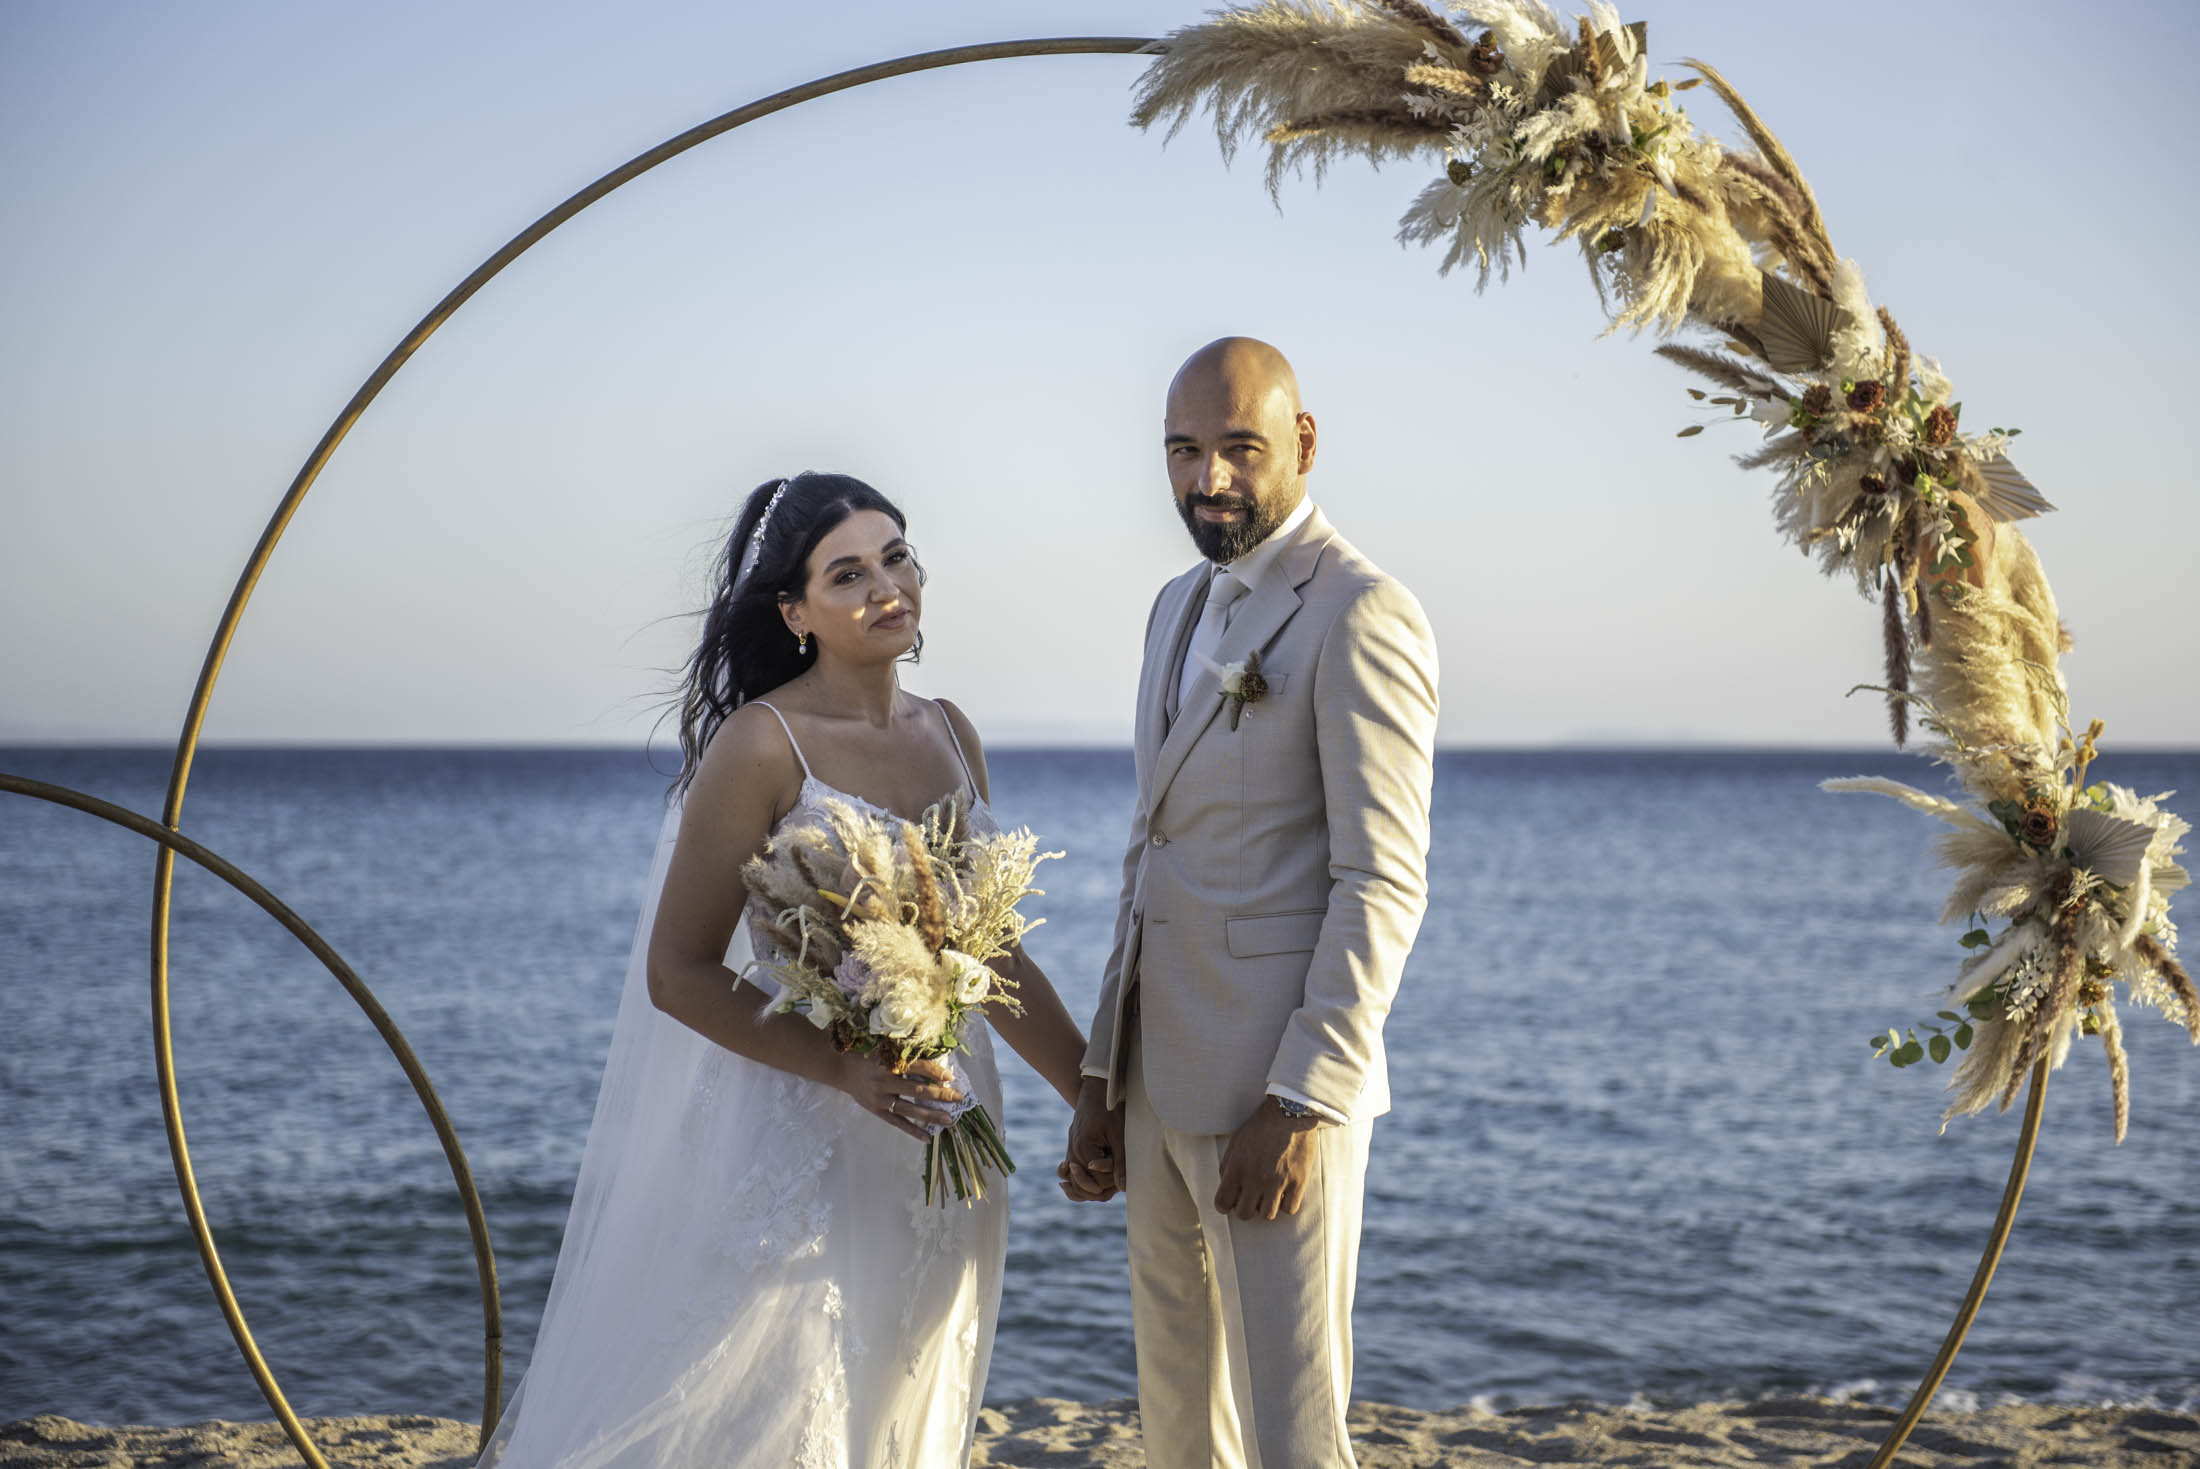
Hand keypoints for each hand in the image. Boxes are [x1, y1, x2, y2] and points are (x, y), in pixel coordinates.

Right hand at [838, 1053, 961, 1140]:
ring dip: (931, 1115)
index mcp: (888, 1063)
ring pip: (910, 1109)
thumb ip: (906, 1056)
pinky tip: (928, 1137)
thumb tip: (935, 1065)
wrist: (842, 1069)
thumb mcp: (885, 1050)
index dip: (934, 1072)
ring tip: (949, 1120)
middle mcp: (884, 1082)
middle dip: (940, 1094)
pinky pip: (898, 1123)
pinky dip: (913, 1131)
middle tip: (958, 1098)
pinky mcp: (878, 1111)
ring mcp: (880, 1099)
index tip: (950, 1077)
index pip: (917, 1067)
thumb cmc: (868, 1056)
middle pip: (917, 1090)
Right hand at [1060, 1076, 1124, 1201]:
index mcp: (1084, 1150)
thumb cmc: (1110, 1110)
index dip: (1111, 1182)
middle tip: (1115, 1185)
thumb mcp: (1119, 1136)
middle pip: (1082, 1185)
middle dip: (1099, 1189)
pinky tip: (1082, 1183)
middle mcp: (1073, 1152)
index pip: (1096, 1181)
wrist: (1096, 1090)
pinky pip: (1068, 1171)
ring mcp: (1070, 1150)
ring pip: (1073, 1181)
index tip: (1121, 1174)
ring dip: (1086, 1187)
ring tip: (1102, 1190)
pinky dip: (1074, 1179)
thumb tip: (1123, 1188)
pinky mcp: (1072, 1147)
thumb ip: (1120, 1163)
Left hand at [1214, 1097, 1319, 1220]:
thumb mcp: (1236, 1142)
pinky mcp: (1298, 1181)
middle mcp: (1256, 1178)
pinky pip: (1289, 1209)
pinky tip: (1284, 1193)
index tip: (1231, 1201)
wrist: (1290, 1112)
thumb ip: (1227, 1166)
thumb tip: (1226, 1187)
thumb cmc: (1261, 1126)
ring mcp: (1278, 1182)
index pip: (1222, 1203)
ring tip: (1268, 1193)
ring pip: (1267, 1215)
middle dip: (1245, 1208)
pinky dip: (1285, 1204)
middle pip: (1244, 1214)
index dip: (1225, 1205)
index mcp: (1237, 1168)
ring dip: (1266, 1207)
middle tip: (1251, 1198)